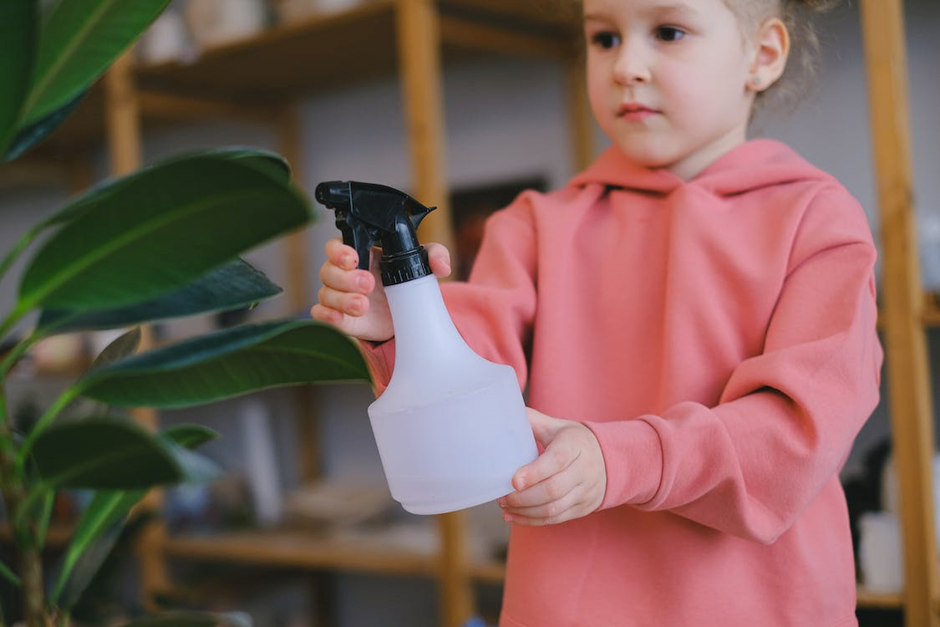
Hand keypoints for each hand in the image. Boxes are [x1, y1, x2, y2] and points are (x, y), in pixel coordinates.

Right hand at [310, 238, 451, 341]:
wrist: (404, 316)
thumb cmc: (405, 282)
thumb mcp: (422, 264)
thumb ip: (435, 255)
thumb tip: (442, 266)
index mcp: (359, 253)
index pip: (336, 245)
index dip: (339, 250)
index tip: (354, 258)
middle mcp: (343, 273)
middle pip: (328, 270)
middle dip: (346, 277)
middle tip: (369, 283)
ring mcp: (338, 296)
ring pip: (325, 293)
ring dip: (342, 299)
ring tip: (364, 305)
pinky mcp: (339, 318)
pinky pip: (321, 314)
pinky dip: (327, 316)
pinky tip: (341, 318)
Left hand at [498, 408, 606, 525]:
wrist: (609, 460)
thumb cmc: (574, 441)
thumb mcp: (558, 427)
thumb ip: (533, 421)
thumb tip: (506, 412)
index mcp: (576, 445)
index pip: (557, 460)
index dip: (535, 472)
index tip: (514, 481)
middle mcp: (584, 470)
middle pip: (553, 490)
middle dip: (524, 497)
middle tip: (502, 496)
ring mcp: (585, 491)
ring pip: (554, 508)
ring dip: (525, 511)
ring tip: (505, 507)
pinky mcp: (583, 508)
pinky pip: (557, 519)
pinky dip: (532, 521)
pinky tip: (514, 517)